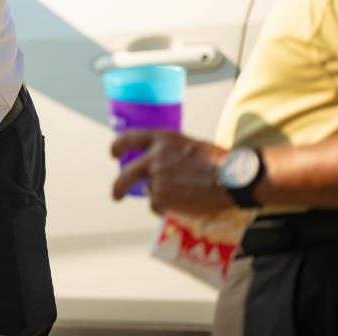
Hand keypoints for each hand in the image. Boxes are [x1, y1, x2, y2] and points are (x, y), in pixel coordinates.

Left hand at [111, 128, 232, 214]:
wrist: (233, 178)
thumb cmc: (218, 161)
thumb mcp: (188, 146)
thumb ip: (169, 153)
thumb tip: (159, 166)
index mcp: (162, 139)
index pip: (129, 138)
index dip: (118, 146)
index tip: (114, 154)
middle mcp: (155, 157)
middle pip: (126, 174)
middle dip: (118, 187)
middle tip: (116, 195)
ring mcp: (157, 178)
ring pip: (149, 192)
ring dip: (161, 197)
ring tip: (184, 195)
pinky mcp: (162, 197)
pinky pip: (158, 206)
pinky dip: (167, 208)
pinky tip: (185, 204)